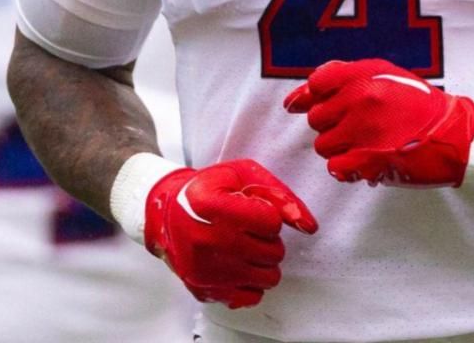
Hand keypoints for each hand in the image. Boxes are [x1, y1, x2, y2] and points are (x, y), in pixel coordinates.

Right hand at [143, 158, 317, 308]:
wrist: (166, 213)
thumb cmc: (209, 190)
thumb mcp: (243, 176)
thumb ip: (280, 196)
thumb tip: (308, 226)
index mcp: (211, 206)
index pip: (271, 222)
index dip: (268, 215)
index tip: (251, 211)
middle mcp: (204, 240)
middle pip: (273, 252)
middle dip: (269, 240)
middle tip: (248, 230)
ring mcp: (204, 269)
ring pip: (269, 277)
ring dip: (264, 261)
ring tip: (245, 246)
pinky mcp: (204, 290)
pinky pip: (251, 296)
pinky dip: (251, 282)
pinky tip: (238, 265)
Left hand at [283, 58, 473, 187]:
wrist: (454, 133)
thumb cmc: (419, 105)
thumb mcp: (386, 76)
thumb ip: (344, 78)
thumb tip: (299, 96)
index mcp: (364, 75)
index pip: (316, 82)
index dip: (319, 97)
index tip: (333, 106)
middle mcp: (361, 98)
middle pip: (317, 118)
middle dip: (333, 125)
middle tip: (358, 127)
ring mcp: (363, 130)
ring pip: (323, 144)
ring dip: (340, 148)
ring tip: (364, 145)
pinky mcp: (368, 159)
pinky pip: (334, 166)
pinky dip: (347, 168)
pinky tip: (364, 161)